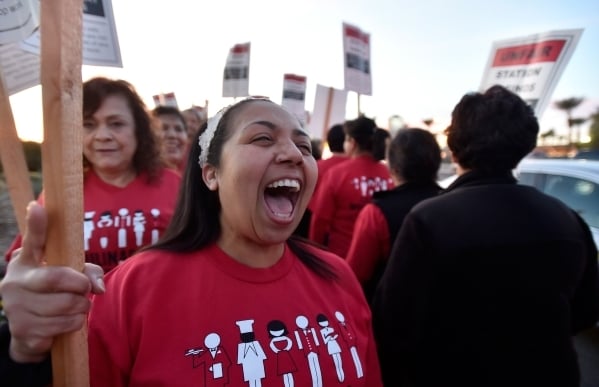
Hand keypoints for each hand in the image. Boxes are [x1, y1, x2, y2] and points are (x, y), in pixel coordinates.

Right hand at [0, 202, 104, 362]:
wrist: (30, 334)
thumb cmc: (54, 296)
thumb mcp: (70, 278)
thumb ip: (88, 273)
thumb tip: (98, 287)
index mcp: (26, 262)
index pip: (33, 241)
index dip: (37, 225)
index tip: (38, 207)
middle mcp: (15, 282)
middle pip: (56, 279)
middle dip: (80, 286)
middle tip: (85, 290)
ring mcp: (16, 307)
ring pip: (64, 305)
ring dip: (82, 308)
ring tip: (79, 307)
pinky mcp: (23, 331)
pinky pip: (62, 326)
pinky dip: (75, 324)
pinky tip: (67, 322)